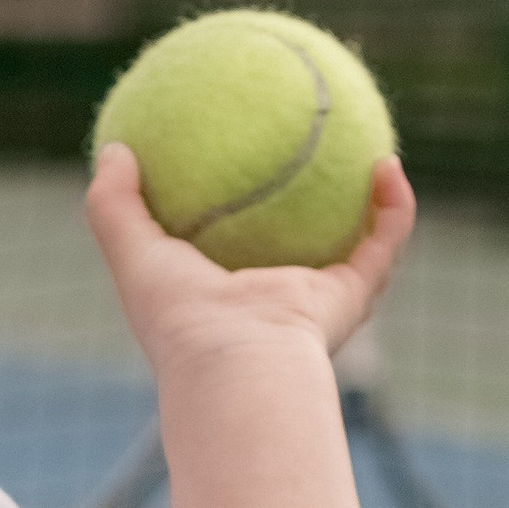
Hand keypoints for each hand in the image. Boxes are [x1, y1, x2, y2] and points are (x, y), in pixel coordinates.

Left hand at [85, 141, 414, 373]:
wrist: (235, 362)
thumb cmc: (180, 318)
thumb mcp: (133, 253)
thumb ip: (113, 204)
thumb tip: (114, 147)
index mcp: (226, 293)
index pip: (235, 244)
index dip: (239, 202)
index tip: (240, 152)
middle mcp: (277, 296)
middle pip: (302, 241)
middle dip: (312, 200)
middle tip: (311, 145)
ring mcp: (320, 298)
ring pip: (357, 241)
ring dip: (371, 200)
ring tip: (370, 145)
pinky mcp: (353, 297)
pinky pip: (385, 241)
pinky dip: (395, 206)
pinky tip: (388, 163)